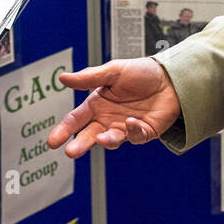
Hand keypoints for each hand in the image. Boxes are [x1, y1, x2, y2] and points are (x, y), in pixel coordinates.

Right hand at [47, 58, 181, 158]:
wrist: (170, 77)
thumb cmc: (140, 73)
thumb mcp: (113, 71)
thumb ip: (88, 78)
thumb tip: (63, 78)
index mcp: (96, 104)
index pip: (75, 120)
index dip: (63, 130)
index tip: (52, 142)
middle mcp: (108, 119)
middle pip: (89, 136)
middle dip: (79, 145)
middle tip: (71, 152)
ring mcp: (125, 128)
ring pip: (111, 141)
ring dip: (106, 141)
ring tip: (102, 138)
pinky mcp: (143, 133)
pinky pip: (135, 137)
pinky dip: (132, 131)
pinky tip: (132, 121)